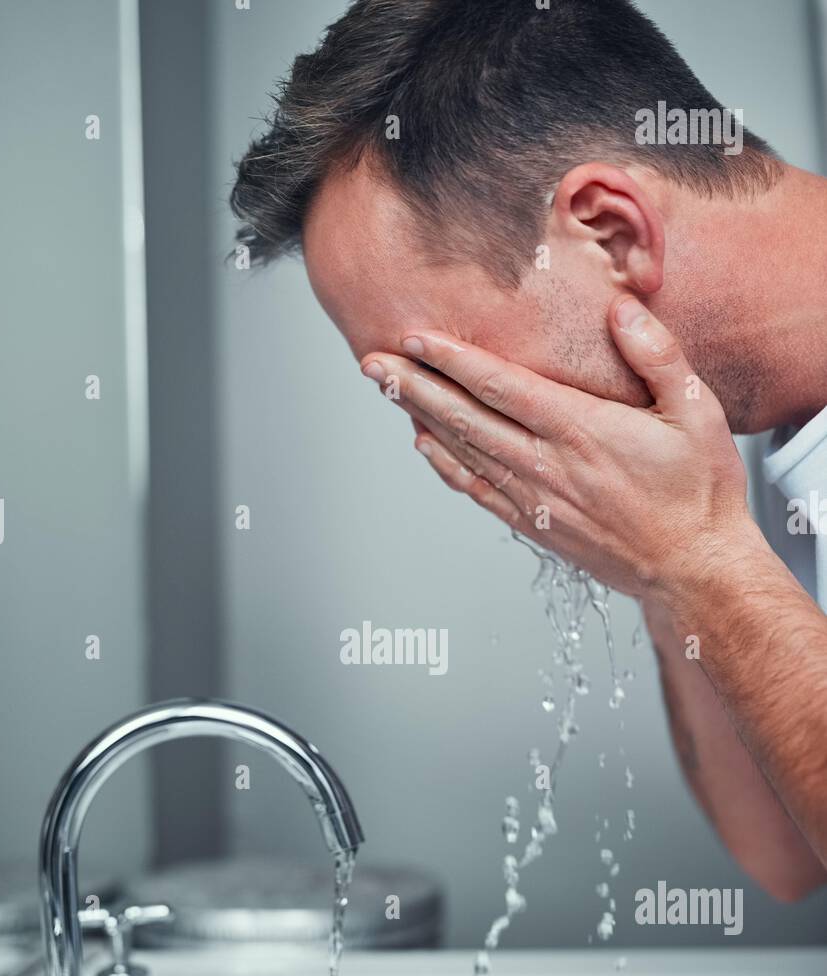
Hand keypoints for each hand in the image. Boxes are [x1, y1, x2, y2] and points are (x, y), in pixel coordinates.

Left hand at [361, 297, 752, 601]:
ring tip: (388, 392)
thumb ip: (657, 354)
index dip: (452, 360)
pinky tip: (425, 446)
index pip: (501, 386)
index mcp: (582, 430)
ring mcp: (537, 498)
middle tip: (372, 362)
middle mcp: (548, 465)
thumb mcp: (697, 411)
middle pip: (465, 418)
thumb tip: (620, 309)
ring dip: (421, 418)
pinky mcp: (536, 525)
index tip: (414, 338)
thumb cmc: (699, 494)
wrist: (695, 570)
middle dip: (414, 386)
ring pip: (464, 452)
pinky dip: (445, 466)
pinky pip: (478, 490)